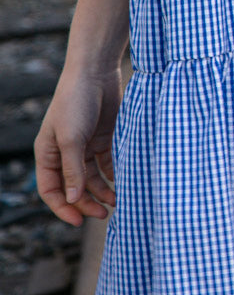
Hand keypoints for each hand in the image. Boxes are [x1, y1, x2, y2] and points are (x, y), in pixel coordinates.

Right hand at [34, 63, 122, 225]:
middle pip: (74, 187)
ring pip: (92, 178)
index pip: (51, 190)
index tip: (80, 222)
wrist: (97, 72)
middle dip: (87, 203)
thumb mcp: (72, 139)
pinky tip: (124, 183)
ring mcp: (85, 146)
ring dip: (102, 191)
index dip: (63, 208)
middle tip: (104, 214)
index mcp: (48, 154)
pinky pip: (107, 164)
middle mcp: (65, 153)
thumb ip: (73, 170)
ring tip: (117, 202)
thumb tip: (74, 200)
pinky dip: (114, 175)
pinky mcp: (104, 138)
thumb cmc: (76, 102)